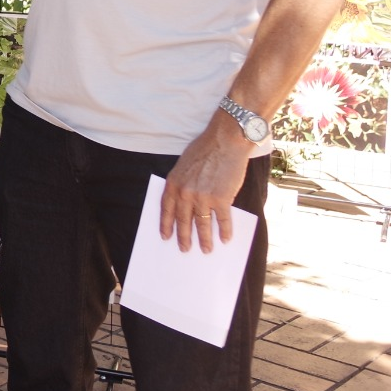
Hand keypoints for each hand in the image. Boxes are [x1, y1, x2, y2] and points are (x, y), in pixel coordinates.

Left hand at [159, 119, 252, 252]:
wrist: (225, 141)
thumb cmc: (205, 150)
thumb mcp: (184, 165)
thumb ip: (182, 184)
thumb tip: (186, 204)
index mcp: (173, 183)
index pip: (165, 209)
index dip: (165, 225)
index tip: (165, 237)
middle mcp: (185, 192)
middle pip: (182, 221)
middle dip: (183, 237)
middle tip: (184, 249)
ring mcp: (203, 197)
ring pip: (202, 225)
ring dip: (204, 240)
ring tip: (206, 250)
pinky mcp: (221, 199)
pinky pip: (222, 220)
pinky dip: (225, 231)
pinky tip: (225, 239)